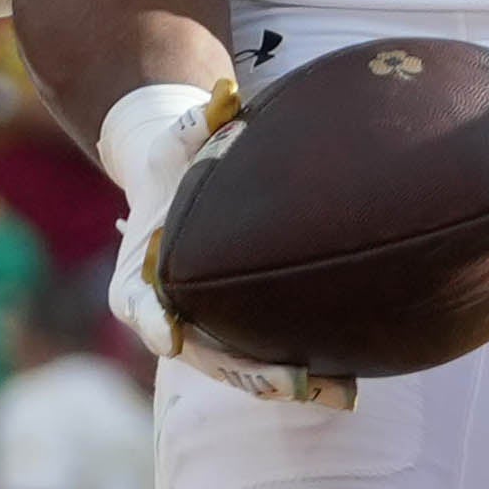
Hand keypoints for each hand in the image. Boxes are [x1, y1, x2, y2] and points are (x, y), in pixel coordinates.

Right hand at [97, 78, 345, 406]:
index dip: (152, 320)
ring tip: (342, 393)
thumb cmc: (175, 163)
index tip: (169, 335)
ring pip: (239, 371)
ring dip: (287, 387)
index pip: (138, 304)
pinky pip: (265, 364)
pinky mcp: (235, 338)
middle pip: (201, 354)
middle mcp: (166, 315)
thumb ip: (197, 122)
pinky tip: (351, 385)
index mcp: (137, 276)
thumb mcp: (179, 139)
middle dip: (248, 371)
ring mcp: (202, 332)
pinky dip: (304, 377)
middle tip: (294, 380)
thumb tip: (224, 96)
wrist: (175, 191)